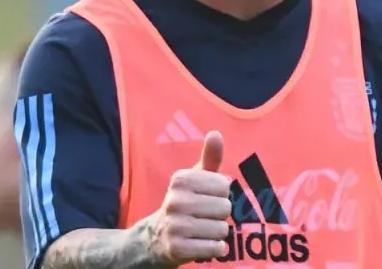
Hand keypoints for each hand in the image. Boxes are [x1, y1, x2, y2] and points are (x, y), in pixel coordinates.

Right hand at [149, 131, 231, 263]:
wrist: (156, 238)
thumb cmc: (185, 202)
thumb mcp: (195, 178)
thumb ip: (209, 157)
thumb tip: (216, 133)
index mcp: (180, 179)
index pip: (224, 185)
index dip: (220, 194)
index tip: (205, 197)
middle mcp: (175, 200)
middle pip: (225, 207)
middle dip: (219, 215)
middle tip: (203, 216)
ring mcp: (175, 226)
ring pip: (222, 229)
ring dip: (217, 233)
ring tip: (201, 230)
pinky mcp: (178, 249)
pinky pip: (215, 248)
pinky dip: (215, 248)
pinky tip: (202, 244)